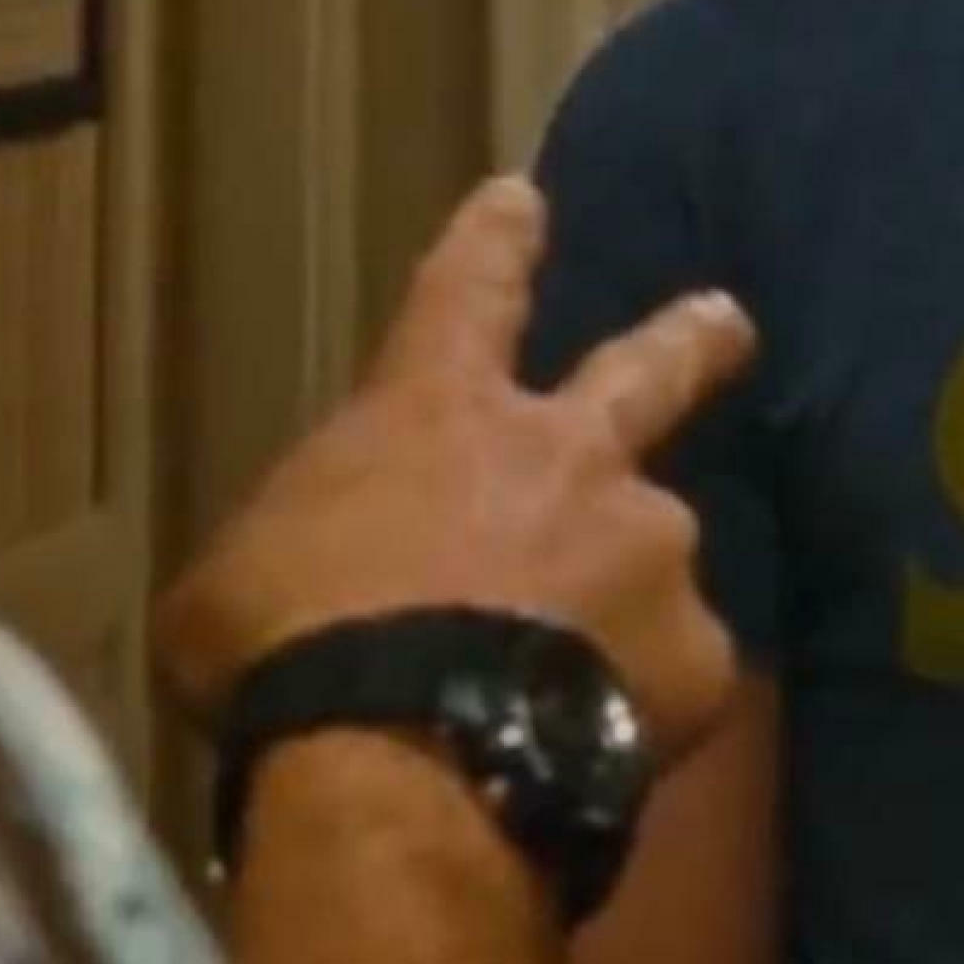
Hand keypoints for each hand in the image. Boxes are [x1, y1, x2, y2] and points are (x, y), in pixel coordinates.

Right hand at [154, 175, 756, 766]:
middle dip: (693, 341)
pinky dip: (645, 705)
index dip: (495, 242)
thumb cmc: (288, 653)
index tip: (525, 197)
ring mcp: (647, 550)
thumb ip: (291, 557)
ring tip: (611, 657)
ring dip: (637, 587)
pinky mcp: (697, 659)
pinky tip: (610, 753)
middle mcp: (565, 455)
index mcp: (435, 412)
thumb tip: (293, 590)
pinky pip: (674, 677)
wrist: (401, 767)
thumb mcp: (234, 586)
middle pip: (650, 369)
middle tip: (730, 321)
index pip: (465, 290)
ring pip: (659, 550)